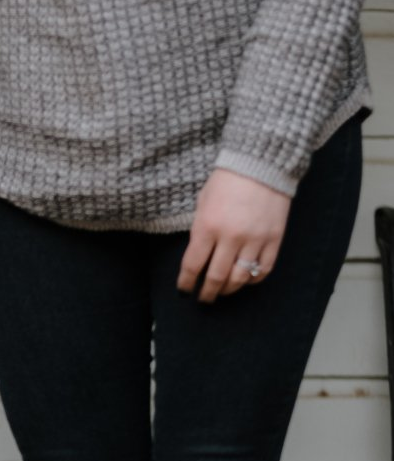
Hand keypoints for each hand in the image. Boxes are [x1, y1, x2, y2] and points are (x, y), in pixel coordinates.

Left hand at [178, 168, 291, 302]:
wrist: (262, 162)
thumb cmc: (226, 182)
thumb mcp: (203, 204)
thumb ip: (200, 232)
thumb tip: (198, 260)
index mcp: (208, 227)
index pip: (193, 266)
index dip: (186, 284)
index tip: (184, 291)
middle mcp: (231, 237)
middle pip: (216, 278)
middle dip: (206, 293)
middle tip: (203, 298)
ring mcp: (255, 239)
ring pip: (239, 278)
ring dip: (228, 289)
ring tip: (222, 291)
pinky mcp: (275, 238)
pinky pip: (263, 269)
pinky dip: (252, 280)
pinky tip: (244, 279)